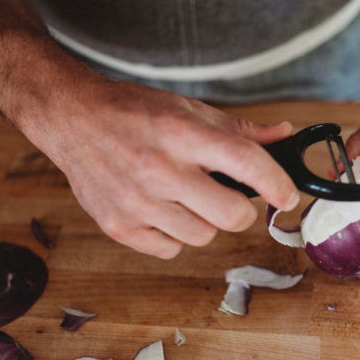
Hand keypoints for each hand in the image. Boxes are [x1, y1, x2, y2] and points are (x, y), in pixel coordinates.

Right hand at [24, 79, 299, 258]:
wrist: (72, 119)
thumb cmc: (134, 112)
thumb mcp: (187, 109)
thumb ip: (238, 131)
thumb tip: (284, 138)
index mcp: (181, 133)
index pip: (245, 163)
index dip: (277, 183)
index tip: (287, 195)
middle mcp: (158, 169)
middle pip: (232, 215)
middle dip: (242, 209)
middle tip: (229, 196)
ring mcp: (136, 202)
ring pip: (204, 236)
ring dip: (205, 220)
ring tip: (184, 196)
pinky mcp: (118, 226)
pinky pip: (170, 249)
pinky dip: (174, 234)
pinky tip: (160, 208)